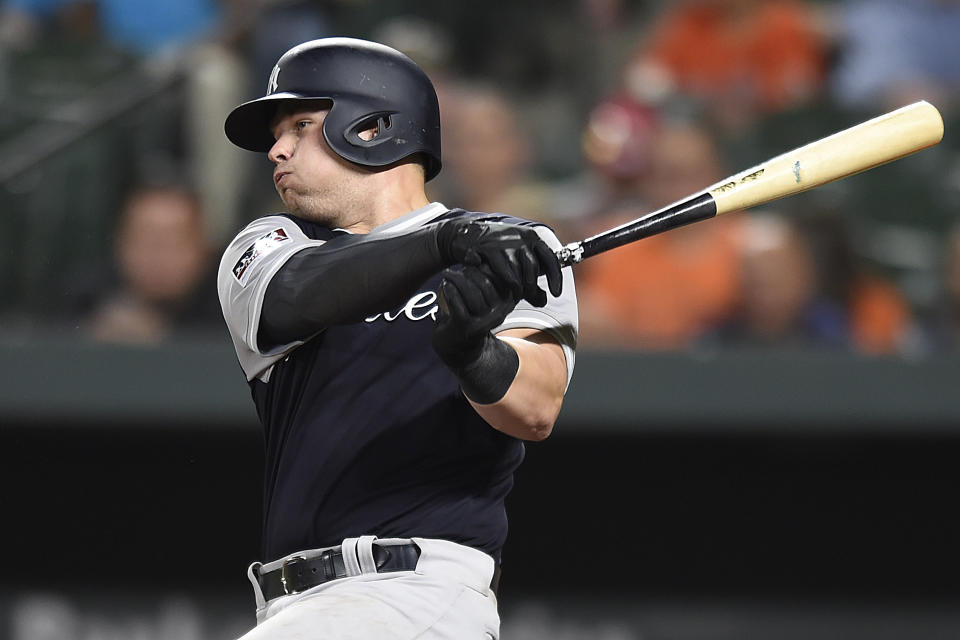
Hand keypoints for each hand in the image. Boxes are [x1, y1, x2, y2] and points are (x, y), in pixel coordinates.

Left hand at [433, 265, 517, 369]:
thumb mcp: (486, 296)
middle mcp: (500, 313)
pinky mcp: (466, 327)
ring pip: (471, 291)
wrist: (458, 348)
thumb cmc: (471, 314)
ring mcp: (484, 322)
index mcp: (508, 303)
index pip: (501, 277)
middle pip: (486, 283)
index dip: (485, 265)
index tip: (473, 261)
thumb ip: (490, 277)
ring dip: (457, 280)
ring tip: (448, 275)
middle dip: (470, 272)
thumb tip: (492, 248)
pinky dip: (449, 290)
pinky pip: (457, 302)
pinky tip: (445, 286)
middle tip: (457, 268)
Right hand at [436, 220, 561, 306]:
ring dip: (513, 288)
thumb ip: (530, 281)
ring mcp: (502, 242)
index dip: (556, 278)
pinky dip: (496, 280)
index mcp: (532, 238)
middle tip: (524, 296)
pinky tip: (493, 285)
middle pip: (532, 269)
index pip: (550, 258)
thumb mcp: (517, 263)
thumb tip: (544, 301)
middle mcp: (519, 238)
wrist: (466, 234)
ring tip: (509, 295)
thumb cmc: (496, 252)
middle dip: (530, 287)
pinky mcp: (485, 247)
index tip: (556, 294)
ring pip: (514, 272)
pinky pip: (496, 271)